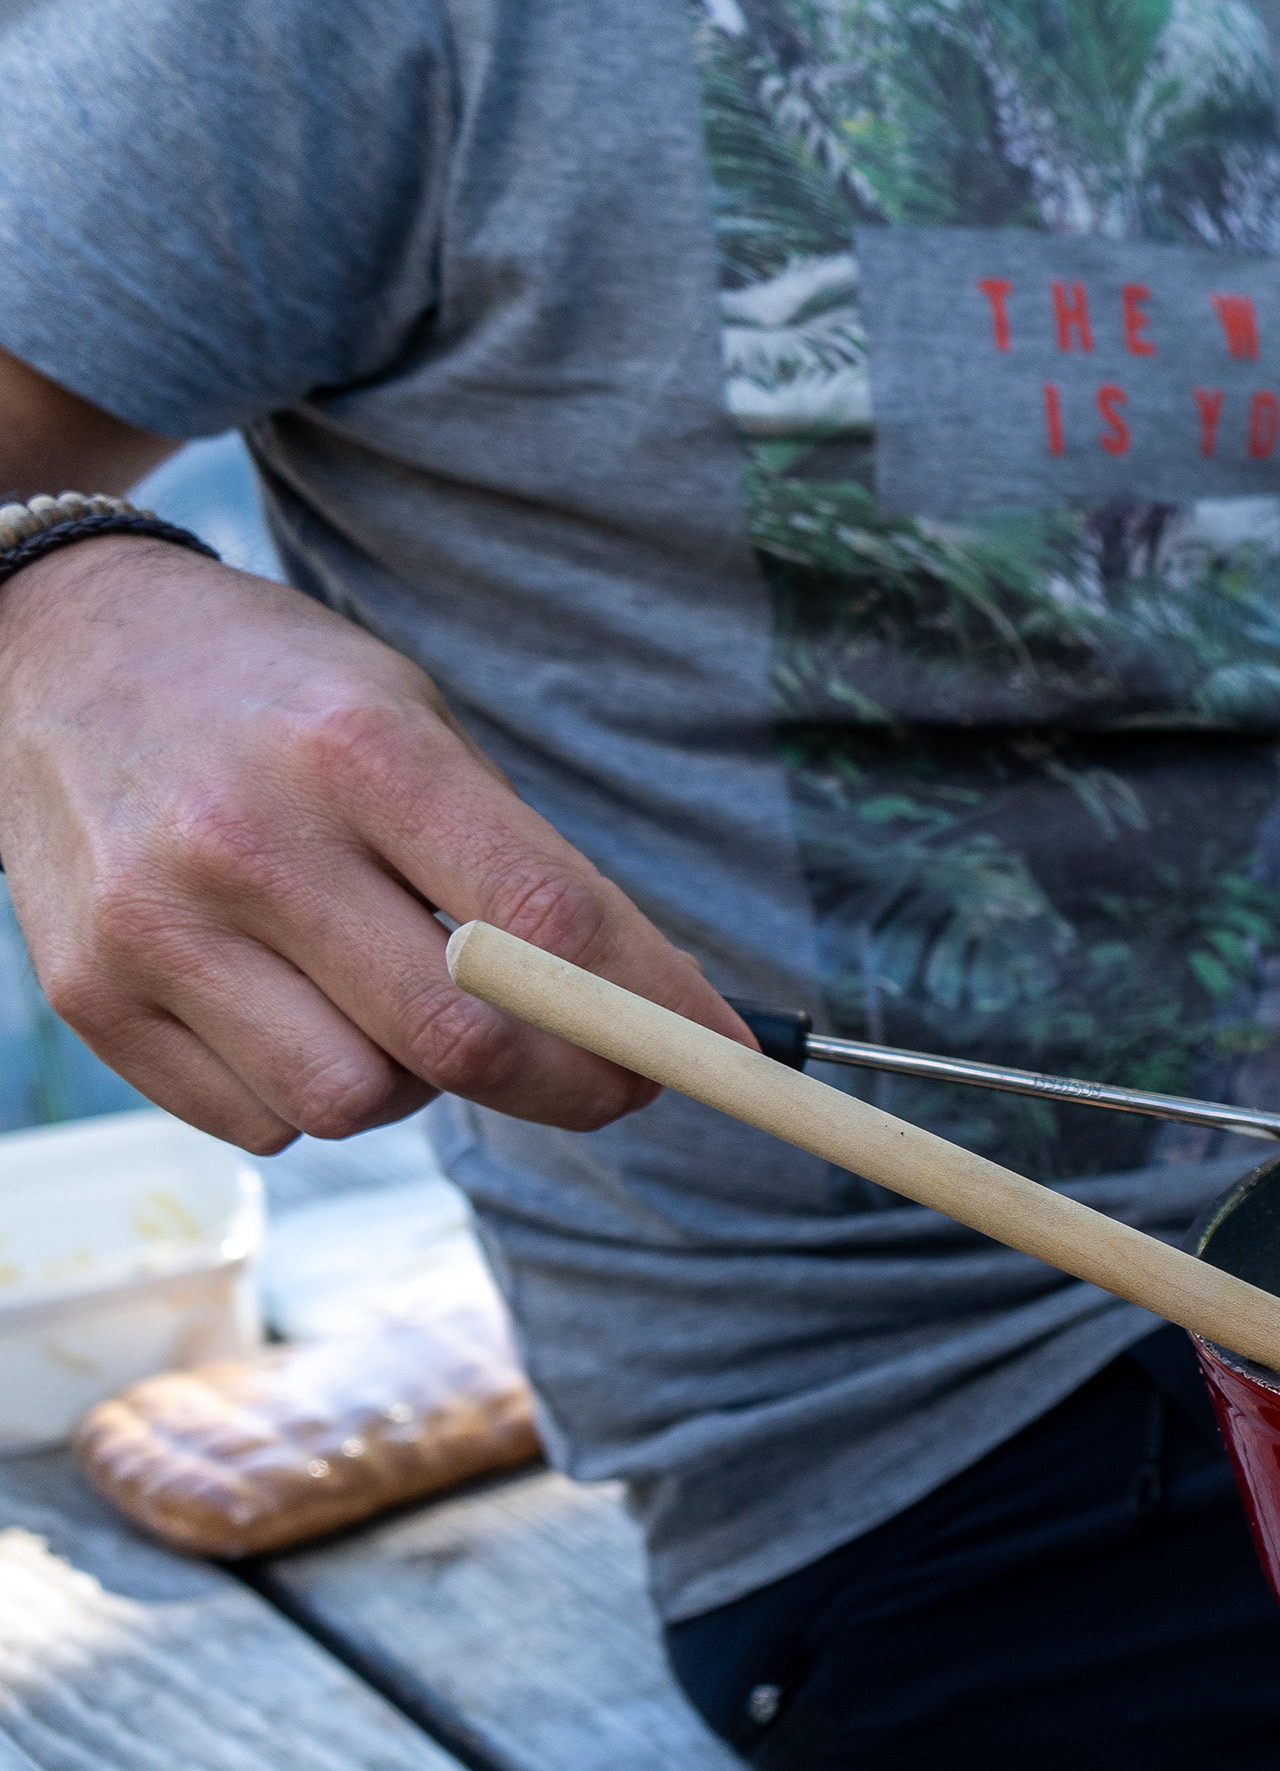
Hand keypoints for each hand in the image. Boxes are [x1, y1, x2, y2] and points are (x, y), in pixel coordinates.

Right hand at [0, 540, 751, 1151]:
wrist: (50, 647)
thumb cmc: (277, 696)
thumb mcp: (413, 721)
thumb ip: (523, 863)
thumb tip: (660, 1013)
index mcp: (357, 753)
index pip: (545, 922)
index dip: (655, 1009)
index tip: (723, 1054)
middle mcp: (246, 842)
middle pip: (459, 1040)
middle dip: (575, 1086)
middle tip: (619, 1082)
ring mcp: (155, 928)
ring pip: (357, 1102)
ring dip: (426, 1088)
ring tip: (418, 1014)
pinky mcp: (90, 998)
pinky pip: (259, 1123)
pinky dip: (315, 1097)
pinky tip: (313, 1017)